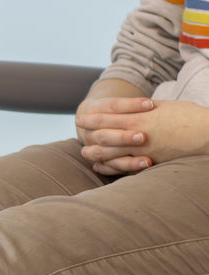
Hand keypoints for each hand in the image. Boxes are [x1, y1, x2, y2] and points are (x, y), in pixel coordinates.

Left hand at [76, 97, 208, 174]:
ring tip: (84, 152)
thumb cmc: (189, 117)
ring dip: (93, 153)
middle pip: (101, 136)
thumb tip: (130, 108)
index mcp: (138, 118)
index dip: (91, 118)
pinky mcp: (149, 163)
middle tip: (78, 132)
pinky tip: (100, 167)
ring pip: (108, 154)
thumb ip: (143, 109)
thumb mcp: (164, 106)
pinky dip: (108, 167)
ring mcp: (141, 152)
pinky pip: (122, 168)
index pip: (105, 118)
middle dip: (88, 133)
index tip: (80, 118)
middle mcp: (136, 136)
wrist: (208, 133)